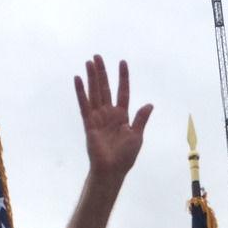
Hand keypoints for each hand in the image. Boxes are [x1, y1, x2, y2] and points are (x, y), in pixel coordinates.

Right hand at [75, 55, 152, 180]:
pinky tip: (78, 79)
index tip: (122, 62)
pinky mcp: (89, 124)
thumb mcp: (137, 136)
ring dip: (92, 78)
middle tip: (97, 56)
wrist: (112, 170)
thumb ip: (140, 119)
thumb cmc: (125, 157)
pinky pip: (84, 105)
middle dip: (102, 73)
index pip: (123, 92)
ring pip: (95, 93)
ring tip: (89, 62)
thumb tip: (149, 104)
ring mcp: (98, 118)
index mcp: (122, 117)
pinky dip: (81, 92)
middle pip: (105, 89)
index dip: (123, 78)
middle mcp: (109, 115)